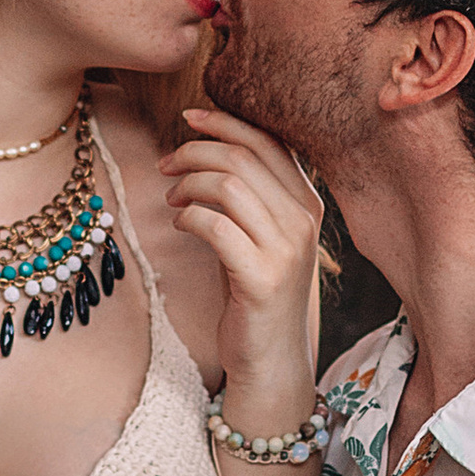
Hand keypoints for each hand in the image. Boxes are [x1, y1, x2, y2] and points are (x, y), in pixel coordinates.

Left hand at [161, 105, 322, 412]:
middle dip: (195, 151)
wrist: (270, 358)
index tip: (189, 117)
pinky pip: (214, 225)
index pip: (269, 141)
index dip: (225, 122)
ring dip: (187, 184)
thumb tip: (211, 146)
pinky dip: (188, 217)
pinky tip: (179, 226)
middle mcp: (303, 220)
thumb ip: (251, 194)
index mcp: (308, 202)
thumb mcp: (261, 235)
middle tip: (166, 165)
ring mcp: (286, 249)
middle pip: (243, 156)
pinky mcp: (261, 277)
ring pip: (227, 184)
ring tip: (170, 199)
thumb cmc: (256, 293)